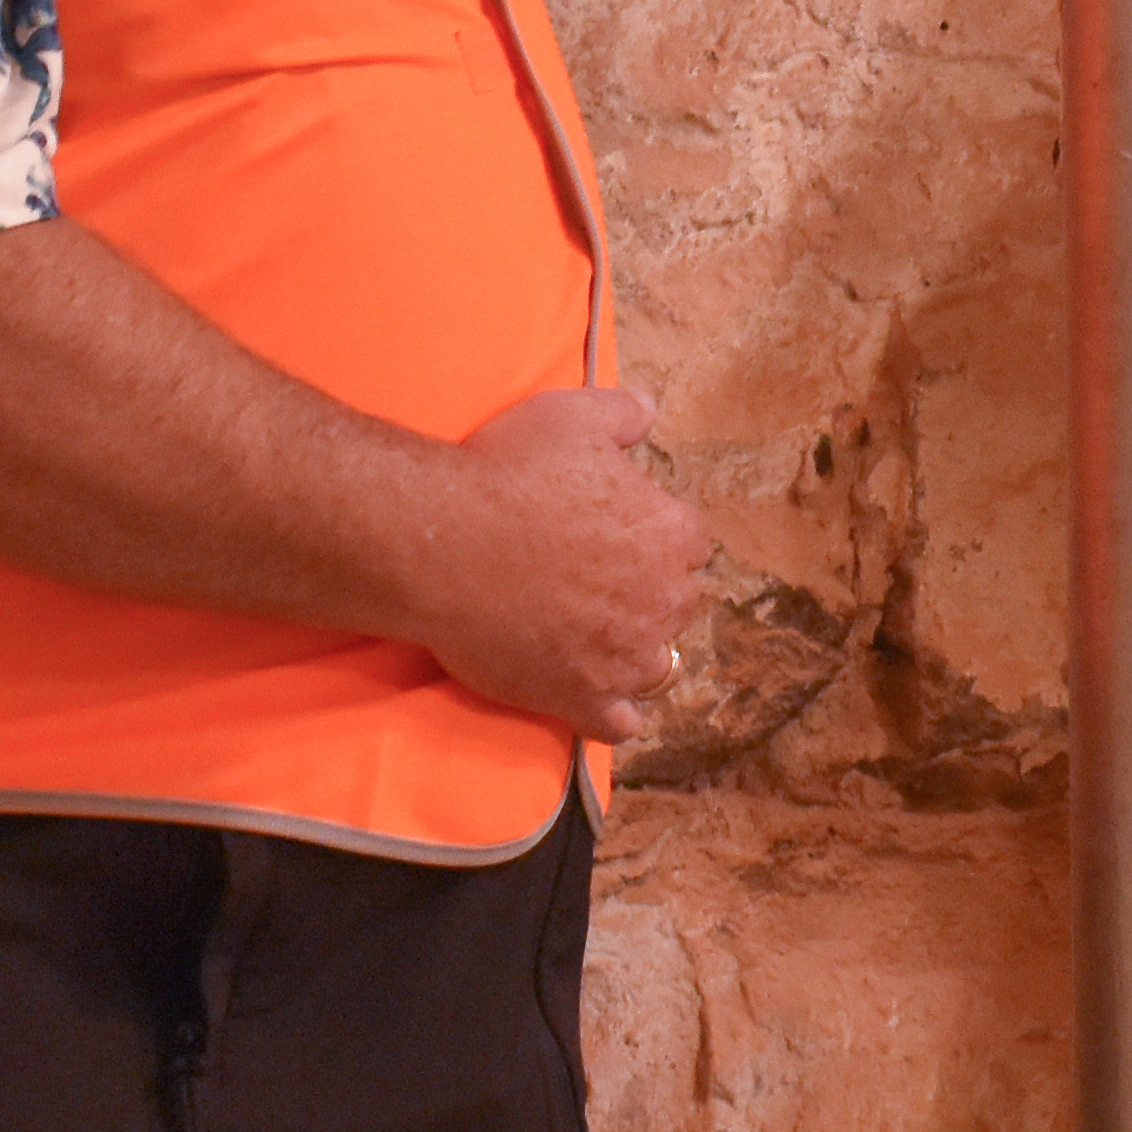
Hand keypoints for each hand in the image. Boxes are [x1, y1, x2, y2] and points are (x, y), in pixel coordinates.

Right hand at [414, 383, 713, 744]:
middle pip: (677, 602)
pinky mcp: (583, 700)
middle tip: (594, 581)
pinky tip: (588, 694)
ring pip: (657, 666)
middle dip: (647, 593)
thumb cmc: (507, 473)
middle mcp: (662, 601)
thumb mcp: (572, 418)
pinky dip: (610, 712)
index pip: (690, 541)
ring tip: (592, 638)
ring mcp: (625, 658)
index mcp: (670, 534)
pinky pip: (619, 723)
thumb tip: (649, 408)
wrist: (440, 543)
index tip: (618, 531)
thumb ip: (623, 413)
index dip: (654, 534)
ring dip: (634, 652)